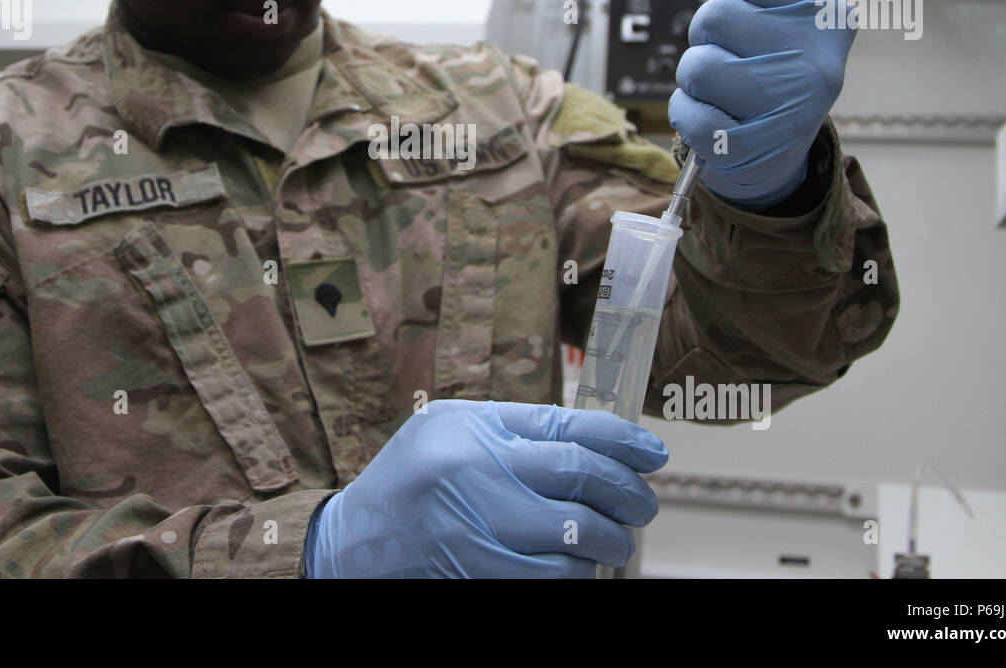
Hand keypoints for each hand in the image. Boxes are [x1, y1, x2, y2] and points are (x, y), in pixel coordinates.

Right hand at [304, 399, 667, 577]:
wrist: (351, 546)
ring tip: (612, 540)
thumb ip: (514, 430)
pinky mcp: (478, 573)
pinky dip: (575, 574)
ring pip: (577, 537)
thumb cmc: (409, 482)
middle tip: (644, 503)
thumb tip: (595, 442)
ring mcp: (476, 528)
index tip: (654, 453)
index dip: (623, 440)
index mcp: (473, 430)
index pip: (569, 426)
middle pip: (583, 477)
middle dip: (629, 493)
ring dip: (608, 542)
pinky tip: (576, 565)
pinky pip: (552, 579)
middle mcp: (476, 474)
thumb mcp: (450, 433)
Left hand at [669, 0, 854, 210]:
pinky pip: (687, 112)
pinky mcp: (754, 149)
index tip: (745, 6)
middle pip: (713, 17)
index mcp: (830, 16)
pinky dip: (690, 115)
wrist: (777, 152)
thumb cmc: (774, 61)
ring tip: (725, 90)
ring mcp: (790, 110)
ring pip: (697, 65)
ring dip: (696, 78)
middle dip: (708, 36)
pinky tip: (717, 120)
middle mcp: (820, 62)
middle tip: (733, 54)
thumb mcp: (791, 0)